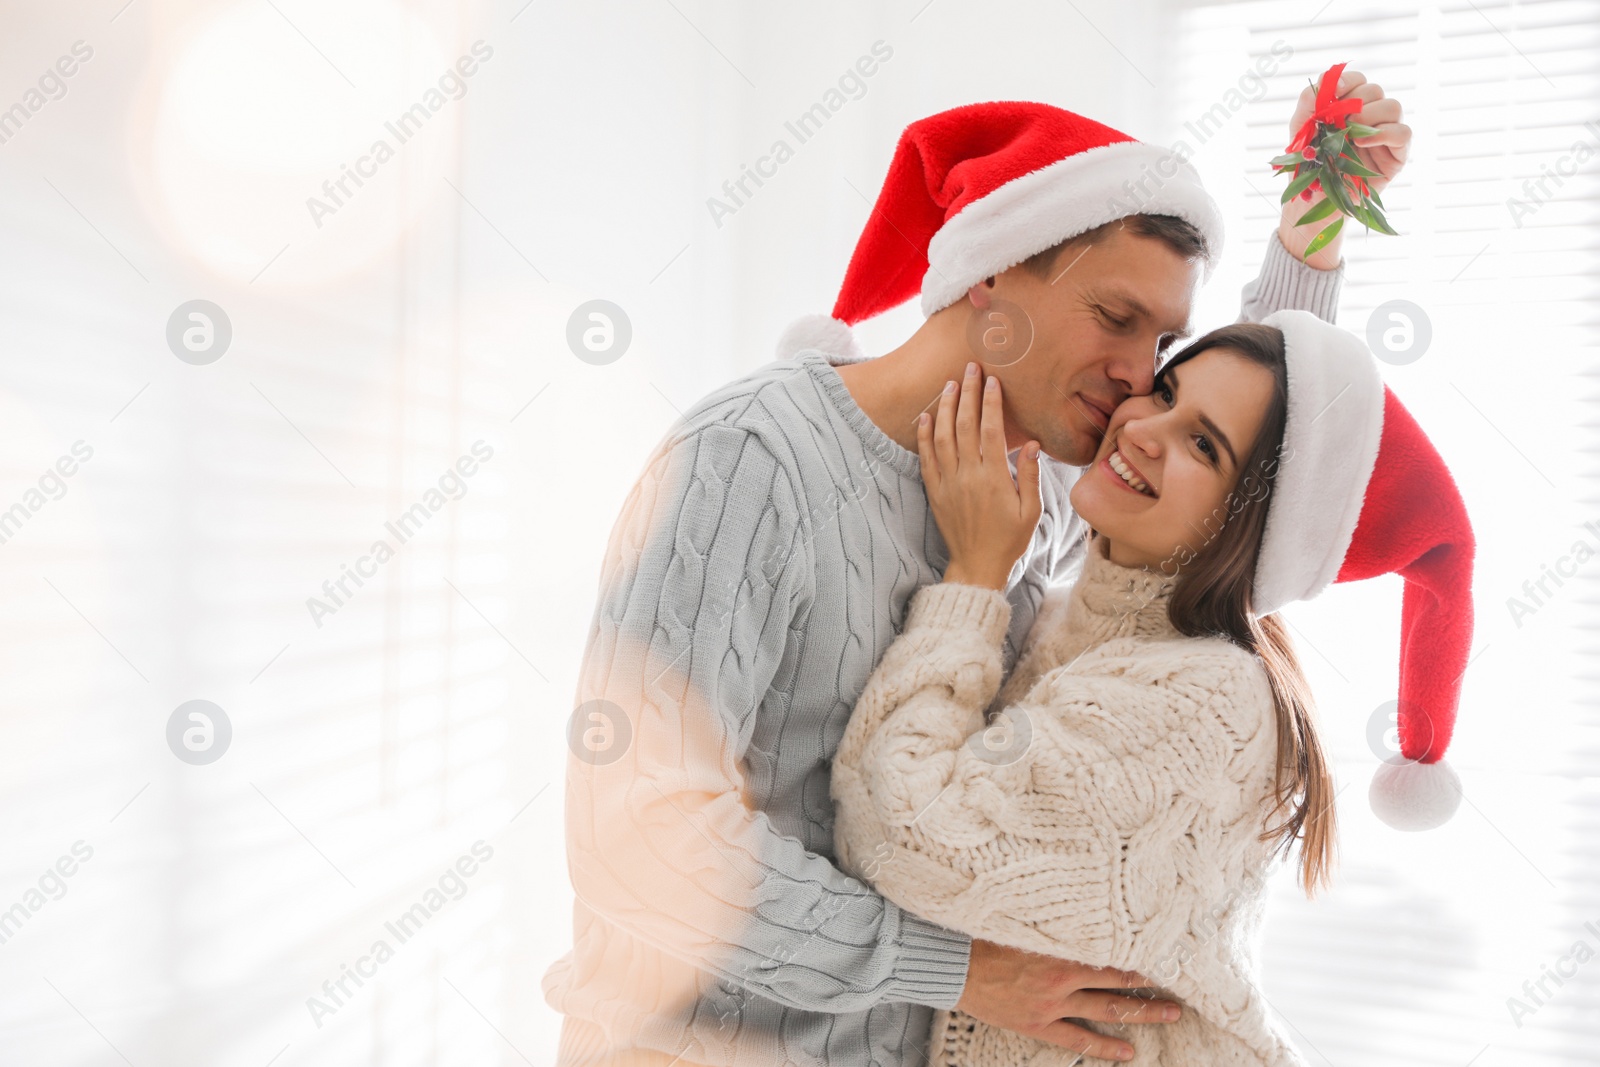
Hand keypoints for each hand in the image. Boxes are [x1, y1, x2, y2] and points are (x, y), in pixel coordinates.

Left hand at [918, 364, 1040, 591]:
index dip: (991, 402)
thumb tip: (1031, 443)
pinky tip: (927, 416)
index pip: (991, 430)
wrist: (977, 566)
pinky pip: (926, 458)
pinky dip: (925, 435)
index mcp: (994, 479)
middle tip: (971, 368)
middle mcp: (968, 476)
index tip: (993, 380)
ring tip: (951, 384)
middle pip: (965, 425)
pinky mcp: (934, 491)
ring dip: (946, 407)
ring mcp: (948, 483)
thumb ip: (1029, 475)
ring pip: (943, 436)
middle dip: (968, 393)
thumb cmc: (1009, 539)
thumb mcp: (1031, 511)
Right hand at [956, 939, 1180, 1061]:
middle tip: (1179, 989)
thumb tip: (1087, 906)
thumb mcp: (1022, 920)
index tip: (1164, 952)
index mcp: (1060, 949)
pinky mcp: (1039, 1024)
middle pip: (1117, 983)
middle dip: (1151, 988)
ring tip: (1169, 1015)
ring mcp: (1052, 1004)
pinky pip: (1078, 1038)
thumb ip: (1056, 922)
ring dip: (1140, 1014)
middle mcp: (1062, 978)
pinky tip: (1127, 1052)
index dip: (1139, 955)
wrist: (954, 965)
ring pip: (1106, 1011)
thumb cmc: (985, 936)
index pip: (1111, 953)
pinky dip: (1104, 1047)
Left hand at [1279, 68, 1410, 268]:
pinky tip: (1364, 143)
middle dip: (1355, 102)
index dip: (1347, 80)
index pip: (1357, 80)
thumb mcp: (1300, 133)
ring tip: (1351, 134)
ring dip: (1370, 115)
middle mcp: (1370, 118)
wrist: (1312, 204)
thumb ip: (1308, 103)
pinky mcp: (1397, 155)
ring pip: (1393, 106)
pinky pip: (1404, 133)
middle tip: (1339, 122)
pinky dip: (1386, 133)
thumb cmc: (1307, 169)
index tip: (1333, 94)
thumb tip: (1324, 82)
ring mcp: (1385, 135)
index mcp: (1348, 108)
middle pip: (1375, 90)